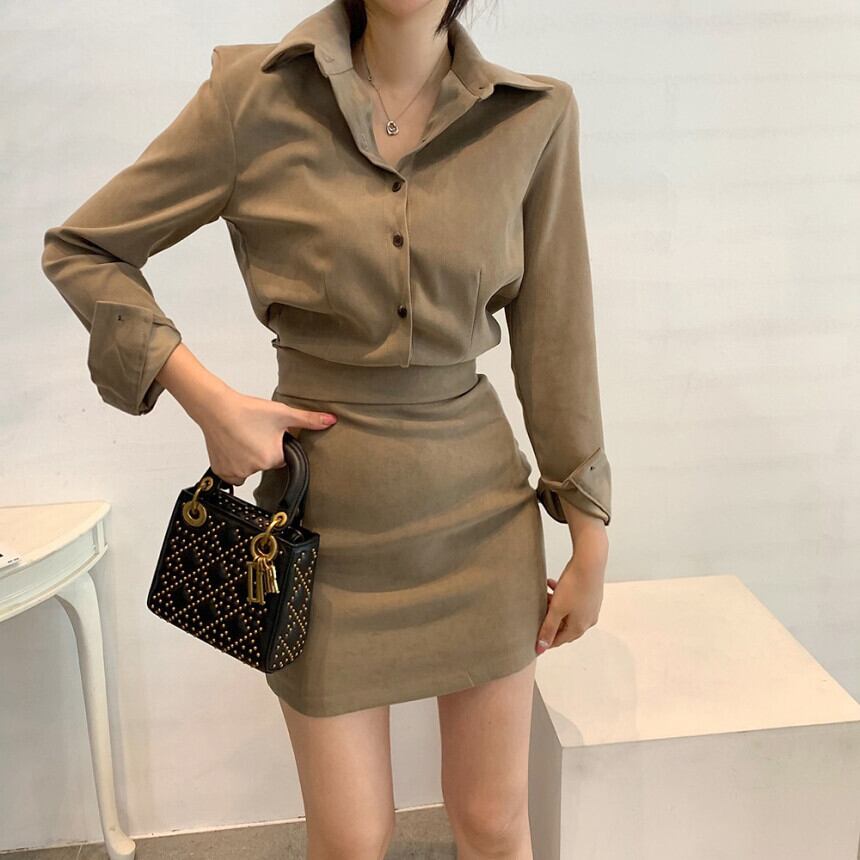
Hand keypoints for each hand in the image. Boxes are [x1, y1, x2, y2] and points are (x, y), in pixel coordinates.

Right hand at [197, 388, 335, 485]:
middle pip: (264, 464)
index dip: (275, 445)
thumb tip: (331, 420)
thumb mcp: (283, 413)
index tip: (267, 435)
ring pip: (249, 469)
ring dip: (248, 458)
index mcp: (272, 459)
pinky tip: (233, 447)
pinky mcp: (222, 471)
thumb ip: (309, 419)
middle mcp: (254, 469)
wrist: (216, 407)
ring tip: (242, 437)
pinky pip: (233, 474)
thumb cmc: (247, 410)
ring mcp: (236, 472)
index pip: (281, 459)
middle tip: (253, 433)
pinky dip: (234, 463)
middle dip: (261, 451)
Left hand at [535, 507, 607, 653]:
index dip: (544, 639)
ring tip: (543, 594)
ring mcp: (590, 608)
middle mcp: (588, 620)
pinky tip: (552, 584)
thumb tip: (541, 648)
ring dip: (554, 605)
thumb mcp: (557, 609)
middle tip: (536, 610)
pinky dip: (561, 596)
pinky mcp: (590, 596)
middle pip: (563, 626)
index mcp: (579, 627)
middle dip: (548, 619)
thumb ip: (548, 628)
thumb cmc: (574, 586)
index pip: (559, 640)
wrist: (589, 562)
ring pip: (566, 612)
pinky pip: (572, 601)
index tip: (531, 636)